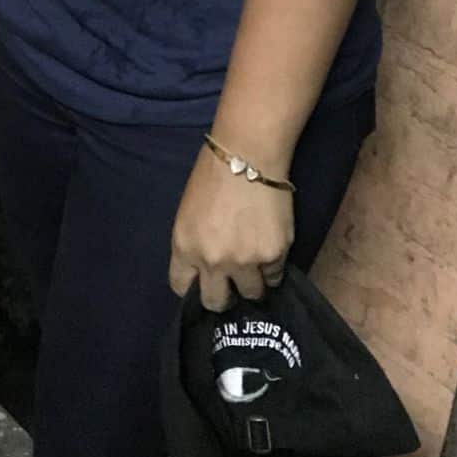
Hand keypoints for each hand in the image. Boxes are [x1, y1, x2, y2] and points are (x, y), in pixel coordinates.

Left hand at [169, 143, 293, 309]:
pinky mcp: (273, 256)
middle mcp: (212, 260)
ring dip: (252, 282)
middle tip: (232, 283)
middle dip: (224, 296)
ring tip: (255, 263)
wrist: (248, 154)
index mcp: (184, 247)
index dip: (194, 286)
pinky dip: (273, 267)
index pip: (181, 287)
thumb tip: (204, 268)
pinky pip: (274, 276)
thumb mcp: (188, 213)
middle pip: (216, 302)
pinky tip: (270, 247)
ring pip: (251, 294)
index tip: (203, 282)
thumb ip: (193, 244)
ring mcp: (244, 261)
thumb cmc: (213, 175)